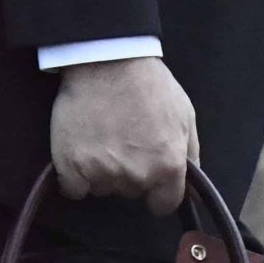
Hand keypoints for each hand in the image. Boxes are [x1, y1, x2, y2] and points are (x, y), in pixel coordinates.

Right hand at [49, 57, 199, 215]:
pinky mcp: (70, 167)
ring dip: (102, 171)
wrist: (106, 59)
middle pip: (131, 192)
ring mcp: (101, 173)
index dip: (158, 191)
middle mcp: (136, 176)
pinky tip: (80, 149)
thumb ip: (190, 156)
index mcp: (167, 166)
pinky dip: (75, 175)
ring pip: (103, 188)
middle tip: (124, 139)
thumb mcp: (185, 115)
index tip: (150, 175)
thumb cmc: (149, 84)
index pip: (164, 204)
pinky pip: (73, 189)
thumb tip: (193, 193)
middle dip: (130, 172)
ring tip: (102, 136)